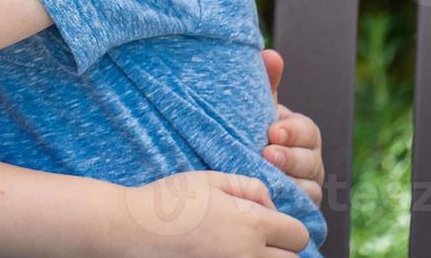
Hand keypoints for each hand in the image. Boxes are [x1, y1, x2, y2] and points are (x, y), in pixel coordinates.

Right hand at [123, 171, 308, 256]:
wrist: (132, 232)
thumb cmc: (169, 202)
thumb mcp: (211, 180)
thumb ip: (250, 187)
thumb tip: (271, 206)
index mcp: (251, 225)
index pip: (298, 235)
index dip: (286, 227)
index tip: (268, 224)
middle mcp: (249, 257)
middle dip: (279, 249)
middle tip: (252, 239)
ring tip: (237, 248)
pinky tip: (222, 255)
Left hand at [261, 49, 324, 207]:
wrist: (232, 167)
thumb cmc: (249, 132)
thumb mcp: (256, 108)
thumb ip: (266, 83)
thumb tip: (270, 55)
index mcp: (301, 134)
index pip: (308, 132)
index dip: (293, 132)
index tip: (272, 130)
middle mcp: (309, 161)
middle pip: (311, 162)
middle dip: (290, 158)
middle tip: (267, 154)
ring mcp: (305, 187)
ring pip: (309, 188)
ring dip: (289, 183)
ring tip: (267, 176)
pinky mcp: (296, 209)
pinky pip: (301, 210)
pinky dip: (288, 205)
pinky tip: (272, 201)